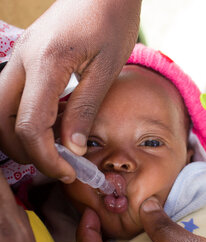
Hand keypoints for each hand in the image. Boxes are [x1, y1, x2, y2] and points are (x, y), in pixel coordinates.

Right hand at [0, 0, 140, 181]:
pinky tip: (51, 128)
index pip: (30, 126)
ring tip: (54, 151)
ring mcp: (19, 58)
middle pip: (2, 122)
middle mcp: (22, 61)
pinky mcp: (25, 59)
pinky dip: (24, 120)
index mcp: (45, 64)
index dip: (46, 156)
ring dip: (21, 138)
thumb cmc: (111, 22)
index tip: (69, 170)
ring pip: (0, 110)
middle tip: (59, 164)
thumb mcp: (106, 70)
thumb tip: (73, 147)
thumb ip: (85, 110)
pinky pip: (12, 97)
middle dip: (27, 151)